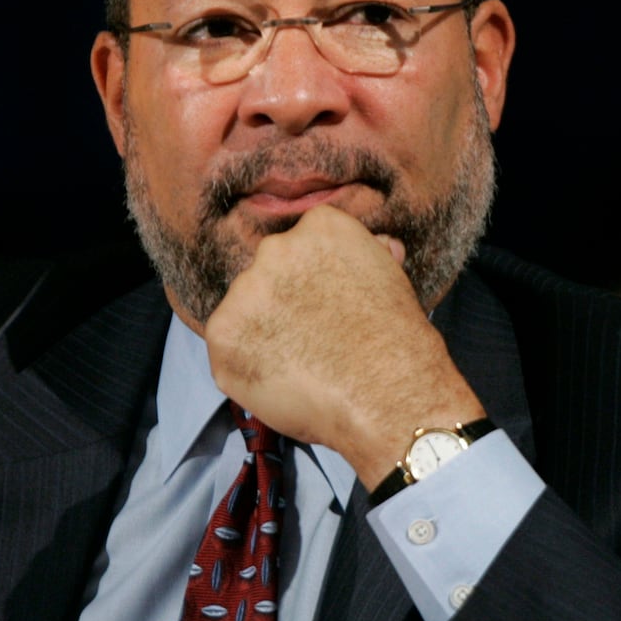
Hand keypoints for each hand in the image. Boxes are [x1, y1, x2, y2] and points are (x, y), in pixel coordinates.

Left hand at [202, 204, 484, 486]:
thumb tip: (379, 246)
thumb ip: (370, 259)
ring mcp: (245, 290)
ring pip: (245, 310)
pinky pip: (228, 348)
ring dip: (263, 332)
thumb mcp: (392, 282)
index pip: (305, 246)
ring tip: (299, 364)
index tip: (328, 304)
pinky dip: (246, 365)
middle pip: (270, 273)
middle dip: (285, 301)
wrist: (385, 394)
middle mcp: (276, 248)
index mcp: (322, 226)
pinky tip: (281, 380)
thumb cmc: (398, 342)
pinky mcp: (222, 333)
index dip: (314, 279)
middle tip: (311, 338)